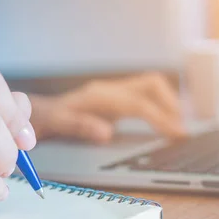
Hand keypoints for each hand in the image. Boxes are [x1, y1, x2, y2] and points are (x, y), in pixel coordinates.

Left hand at [29, 73, 185, 142]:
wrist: (37, 113)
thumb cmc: (46, 119)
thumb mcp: (57, 124)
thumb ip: (80, 126)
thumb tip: (106, 132)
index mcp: (99, 96)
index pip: (139, 104)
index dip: (160, 118)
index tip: (177, 134)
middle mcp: (109, 90)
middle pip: (151, 85)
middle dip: (170, 104)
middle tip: (181, 131)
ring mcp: (113, 94)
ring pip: (150, 89)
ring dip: (167, 105)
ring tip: (178, 129)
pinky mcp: (114, 101)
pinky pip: (143, 99)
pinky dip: (158, 110)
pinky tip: (163, 126)